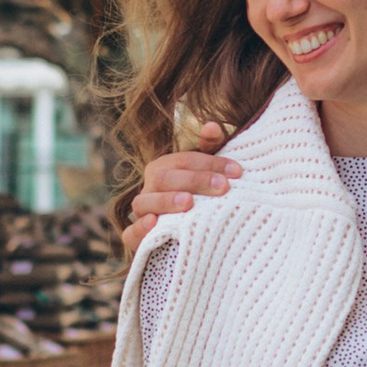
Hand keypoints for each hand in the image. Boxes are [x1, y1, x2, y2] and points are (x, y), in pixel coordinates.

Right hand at [127, 135, 241, 247]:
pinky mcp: (138, 240)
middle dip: (194, 180)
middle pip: (164, 178)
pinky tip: (155, 223)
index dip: (210, 163)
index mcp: (164, 169)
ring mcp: (142, 214)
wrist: (189, 240)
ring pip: (142, 202)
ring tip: (189, 202)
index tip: (237, 172)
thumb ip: (210, 149)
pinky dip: (140, 229)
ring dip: (165, 201)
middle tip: (223, 187)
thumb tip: (212, 125)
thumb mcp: (207, 173)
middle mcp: (150, 188)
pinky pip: (130, 234)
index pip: (184, 160)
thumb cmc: (201, 199)